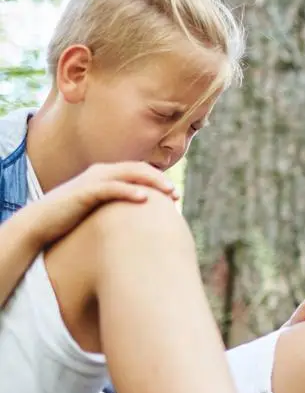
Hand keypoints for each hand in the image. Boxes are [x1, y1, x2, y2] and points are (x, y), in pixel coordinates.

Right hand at [29, 161, 178, 246]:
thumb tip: (138, 220)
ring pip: (129, 174)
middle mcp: (101, 172)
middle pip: (138, 169)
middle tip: (176, 194)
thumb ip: (117, 208)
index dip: (158, 180)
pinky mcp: (85, 192)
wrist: (40, 223)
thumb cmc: (71, 219)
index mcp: (106, 175)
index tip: (175, 196)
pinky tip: (144, 198)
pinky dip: (129, 190)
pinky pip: (111, 188)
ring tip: (169, 193)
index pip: (138, 171)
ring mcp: (93, 180)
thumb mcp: (100, 211)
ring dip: (151, 182)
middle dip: (160, 179)